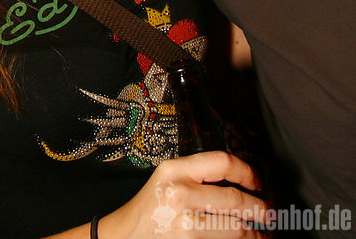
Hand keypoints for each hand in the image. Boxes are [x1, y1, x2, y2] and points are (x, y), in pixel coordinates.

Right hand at [99, 151, 267, 238]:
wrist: (122, 237)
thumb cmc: (148, 210)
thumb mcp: (167, 179)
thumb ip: (196, 176)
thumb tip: (238, 182)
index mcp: (175, 169)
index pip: (221, 161)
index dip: (246, 171)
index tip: (257, 182)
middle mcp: (180, 193)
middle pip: (234, 198)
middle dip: (258, 209)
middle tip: (269, 214)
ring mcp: (184, 222)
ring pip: (234, 227)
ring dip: (254, 234)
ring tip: (262, 235)